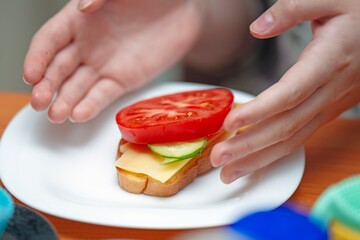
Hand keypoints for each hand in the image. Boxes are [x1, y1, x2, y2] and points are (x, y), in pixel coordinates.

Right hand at [23, 0, 203, 122]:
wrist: (182, 11)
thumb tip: (82, 9)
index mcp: (77, 20)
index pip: (48, 42)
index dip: (36, 59)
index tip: (30, 76)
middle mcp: (86, 45)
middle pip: (58, 70)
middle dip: (46, 87)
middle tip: (38, 104)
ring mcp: (104, 65)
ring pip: (78, 87)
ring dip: (65, 102)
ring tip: (56, 116)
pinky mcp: (123, 80)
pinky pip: (103, 95)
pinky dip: (91, 105)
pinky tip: (78, 115)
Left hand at [211, 0, 359, 182]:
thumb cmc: (358, 12)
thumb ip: (294, 8)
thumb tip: (258, 28)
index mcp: (329, 61)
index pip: (290, 93)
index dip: (260, 110)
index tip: (231, 122)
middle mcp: (329, 90)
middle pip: (286, 125)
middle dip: (250, 145)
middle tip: (218, 158)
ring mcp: (329, 105)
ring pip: (292, 139)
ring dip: (258, 158)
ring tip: (229, 173)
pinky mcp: (325, 111)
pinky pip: (298, 138)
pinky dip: (273, 153)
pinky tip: (252, 162)